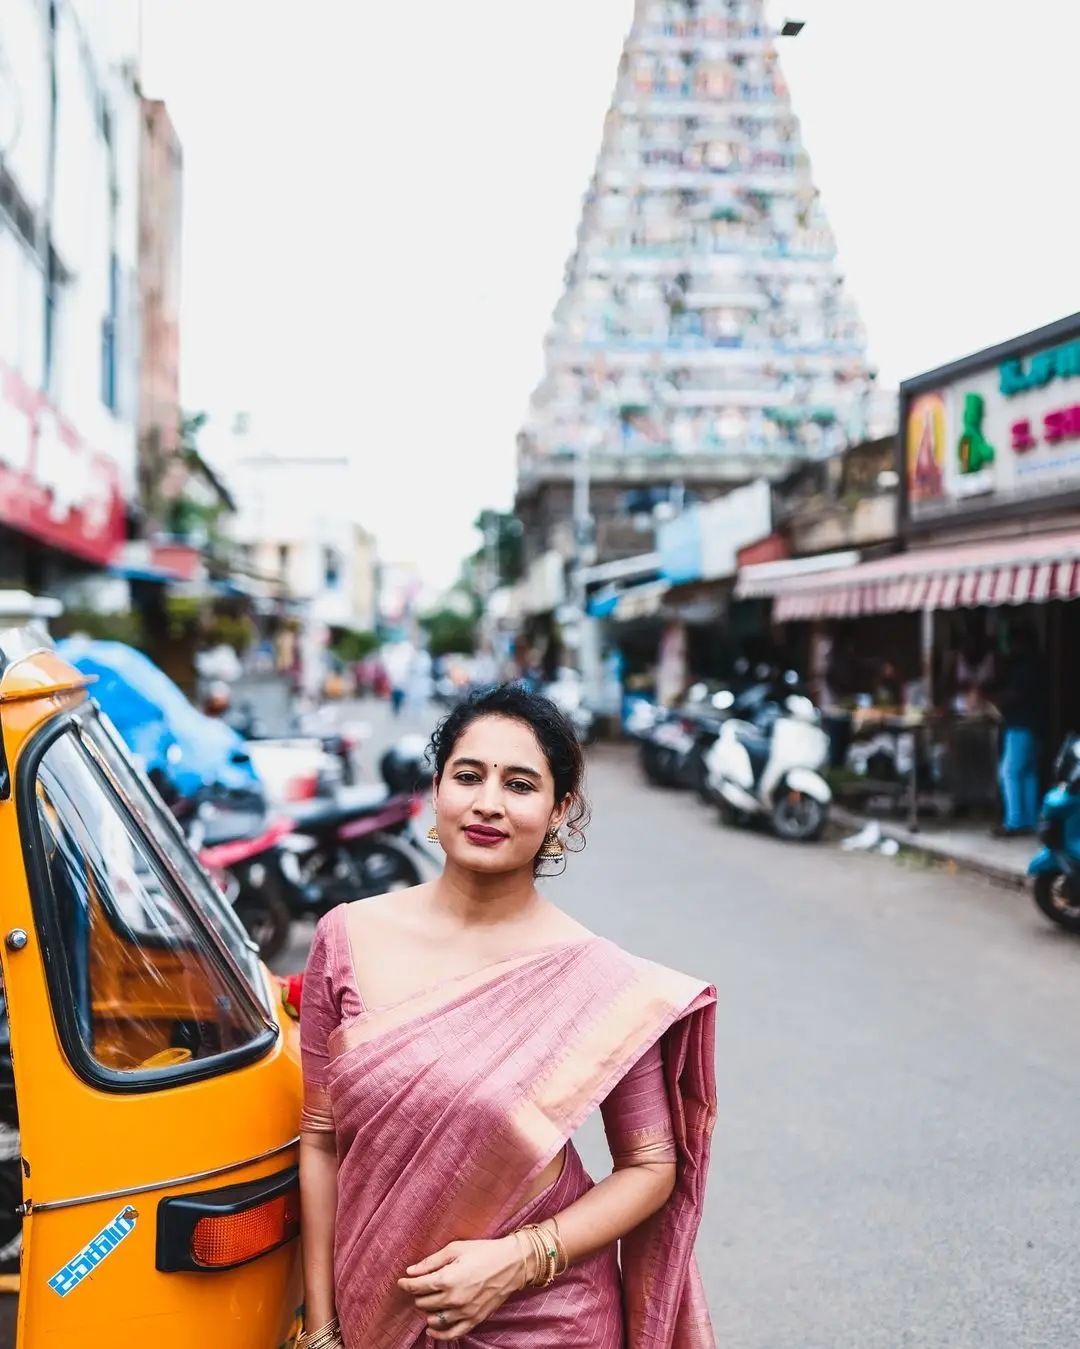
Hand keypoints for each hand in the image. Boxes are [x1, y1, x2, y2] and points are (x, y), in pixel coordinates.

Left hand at [397, 1236, 522, 1340]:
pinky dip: (438, 1333)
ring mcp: (464, 1312)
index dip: (406, 1284)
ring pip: (433, 1319)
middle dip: (418, 1294)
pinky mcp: (473, 1320)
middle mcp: (454, 1299)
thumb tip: (411, 1271)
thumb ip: (431, 1262)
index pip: (417, 1287)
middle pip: (423, 1303)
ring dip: (427, 1310)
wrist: (512, 1264)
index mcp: (448, 1278)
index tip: (401, 1281)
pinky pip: (451, 1333)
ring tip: (430, 1299)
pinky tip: (431, 1328)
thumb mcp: (456, 1249)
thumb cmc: (484, 1252)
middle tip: (421, 1285)